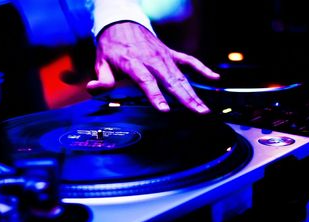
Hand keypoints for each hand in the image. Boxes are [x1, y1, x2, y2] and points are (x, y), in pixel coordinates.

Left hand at [87, 21, 219, 112]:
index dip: (155, 95)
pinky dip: (202, 69)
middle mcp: (152, 60)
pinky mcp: (170, 53)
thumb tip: (93, 89)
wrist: (122, 22)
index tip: (164, 109)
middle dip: (185, 98)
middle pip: (171, 80)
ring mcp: (163, 56)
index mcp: (133, 63)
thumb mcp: (101, 62)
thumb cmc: (112, 46)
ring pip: (181, 76)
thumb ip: (102, 79)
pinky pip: (188, 61)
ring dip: (194, 92)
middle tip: (199, 112)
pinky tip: (215, 78)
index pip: (146, 81)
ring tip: (205, 108)